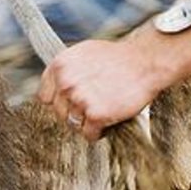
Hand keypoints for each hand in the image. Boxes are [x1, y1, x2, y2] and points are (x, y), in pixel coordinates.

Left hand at [38, 37, 164, 141]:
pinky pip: (89, 134)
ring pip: (73, 125)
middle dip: (74, 113)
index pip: (45, 97)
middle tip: (92, 107)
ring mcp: (80, 99)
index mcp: (59, 66)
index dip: (60, 102)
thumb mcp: (83, 54)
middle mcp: (65, 82)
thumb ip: (66, 71)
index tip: (71, 103)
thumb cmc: (117, 58)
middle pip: (60, 113)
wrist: (145, 63)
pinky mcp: (96, 114)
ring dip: (87, 123)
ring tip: (102, 112)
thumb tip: (56, 87)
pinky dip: (99, 132)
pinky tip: (108, 121)